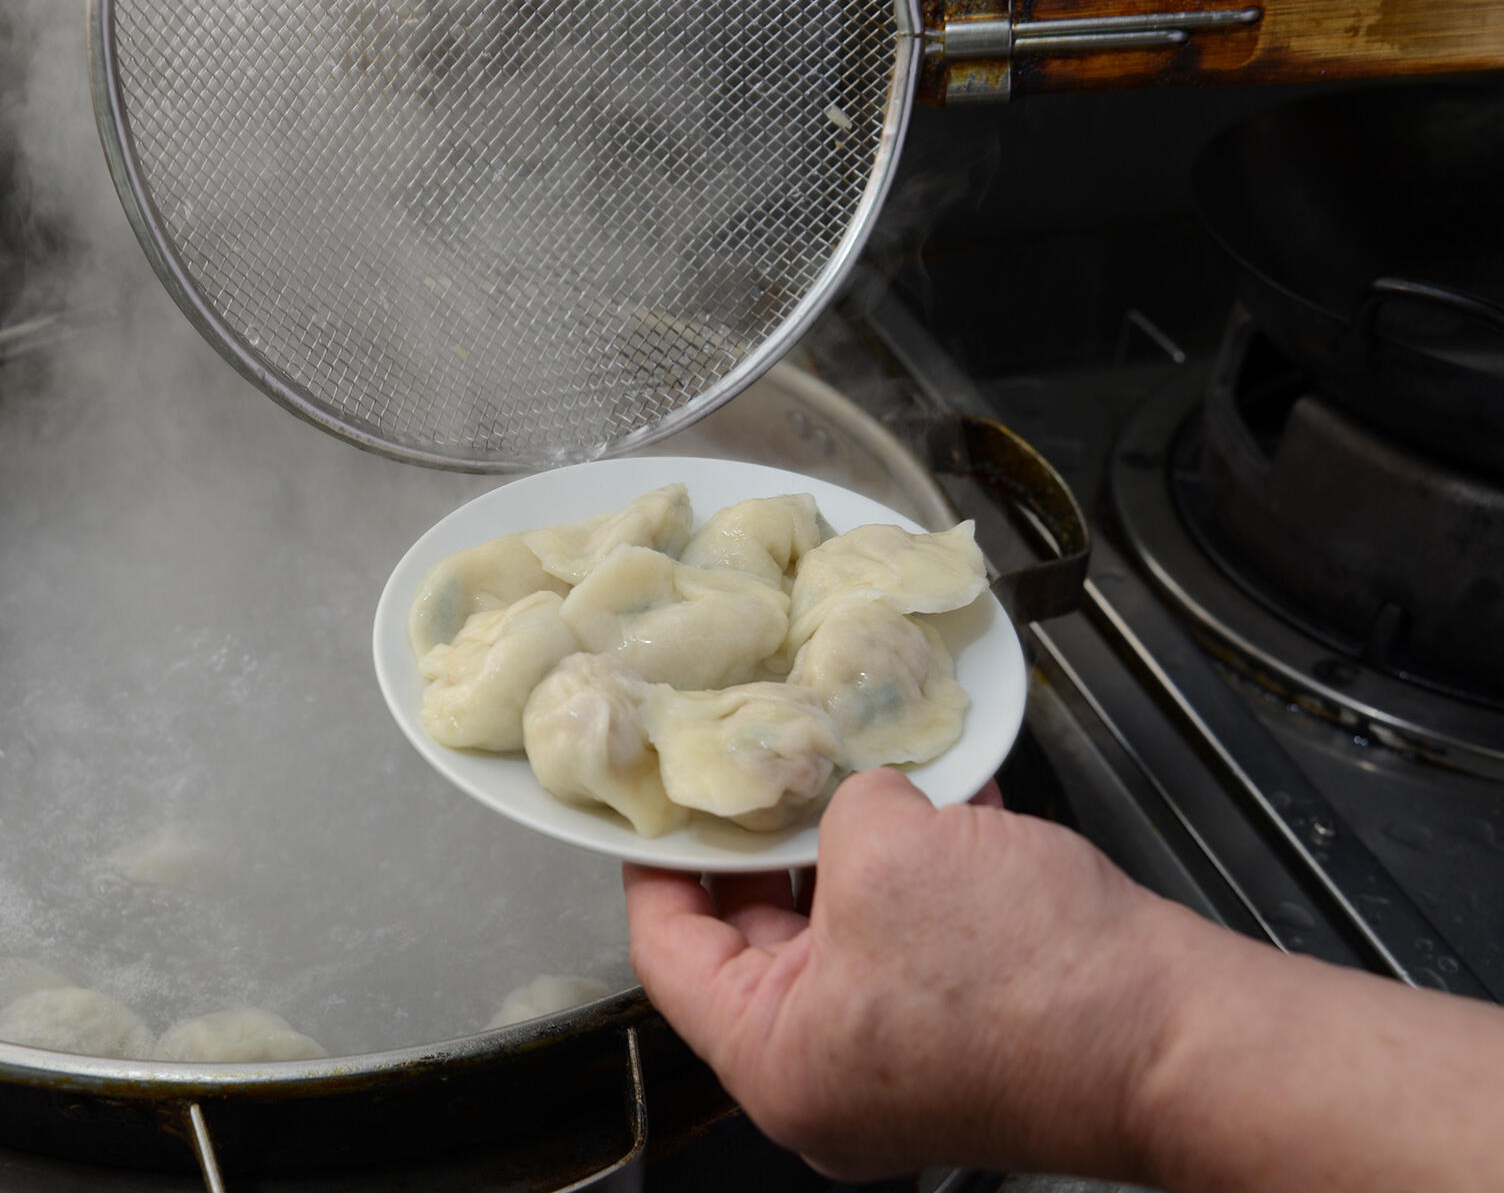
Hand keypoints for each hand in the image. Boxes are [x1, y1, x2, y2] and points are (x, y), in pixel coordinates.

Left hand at [623, 767, 1187, 1181]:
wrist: (1179, 1035)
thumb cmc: (1029, 980)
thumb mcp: (887, 851)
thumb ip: (840, 809)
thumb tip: (857, 795)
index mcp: (778, 1063)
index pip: (670, 954)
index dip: (659, 863)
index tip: (662, 801)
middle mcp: (832, 1079)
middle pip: (760, 938)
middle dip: (773, 839)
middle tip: (761, 760)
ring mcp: (905, 1062)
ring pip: (850, 929)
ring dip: (858, 844)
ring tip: (853, 764)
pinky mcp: (972, 1035)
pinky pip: (921, 938)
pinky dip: (926, 869)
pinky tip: (945, 797)